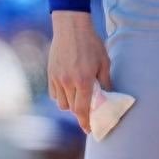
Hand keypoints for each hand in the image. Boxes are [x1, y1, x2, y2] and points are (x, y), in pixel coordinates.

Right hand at [48, 11, 110, 134]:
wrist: (71, 28)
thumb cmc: (91, 43)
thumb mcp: (104, 62)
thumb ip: (105, 81)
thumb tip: (108, 96)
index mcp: (83, 81)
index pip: (83, 109)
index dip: (86, 122)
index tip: (89, 130)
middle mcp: (68, 83)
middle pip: (72, 108)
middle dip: (80, 113)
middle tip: (88, 112)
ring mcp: (57, 79)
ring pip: (62, 103)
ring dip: (71, 104)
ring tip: (80, 97)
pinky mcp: (50, 75)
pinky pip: (55, 94)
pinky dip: (62, 96)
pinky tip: (70, 89)